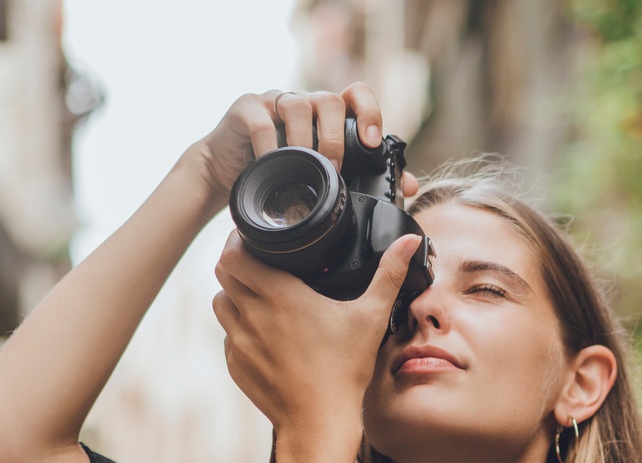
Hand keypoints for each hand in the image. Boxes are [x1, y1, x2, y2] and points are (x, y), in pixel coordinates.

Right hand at [197, 83, 418, 208]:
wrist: (230, 174)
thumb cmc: (283, 176)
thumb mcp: (326, 179)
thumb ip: (366, 180)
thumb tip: (411, 188)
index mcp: (328, 116)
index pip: (357, 95)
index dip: (369, 113)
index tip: (371, 144)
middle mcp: (306, 103)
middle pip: (330, 101)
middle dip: (336, 137)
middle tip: (334, 168)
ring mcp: (276, 102)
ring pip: (298, 106)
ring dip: (305, 141)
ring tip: (304, 169)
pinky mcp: (247, 109)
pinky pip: (262, 121)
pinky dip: (270, 147)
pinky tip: (272, 167)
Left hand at [213, 230, 423, 442]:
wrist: (319, 423)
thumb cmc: (344, 371)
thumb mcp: (371, 318)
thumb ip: (388, 274)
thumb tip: (410, 241)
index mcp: (279, 295)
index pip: (234, 252)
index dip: (239, 240)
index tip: (255, 239)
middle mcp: (251, 314)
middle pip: (223, 272)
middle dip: (238, 264)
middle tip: (260, 266)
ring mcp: (238, 342)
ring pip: (221, 303)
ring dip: (235, 296)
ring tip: (260, 300)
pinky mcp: (235, 365)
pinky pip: (228, 337)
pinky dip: (240, 331)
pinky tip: (264, 337)